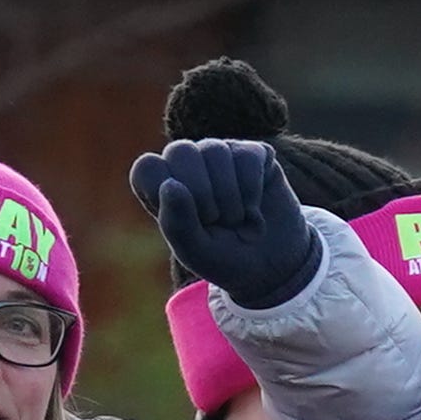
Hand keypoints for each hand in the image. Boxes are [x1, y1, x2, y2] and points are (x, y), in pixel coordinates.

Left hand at [132, 134, 324, 307]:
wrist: (272, 269)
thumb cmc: (224, 259)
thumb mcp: (194, 251)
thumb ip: (176, 223)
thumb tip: (171, 184)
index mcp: (163, 186)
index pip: (148, 166)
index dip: (167, 194)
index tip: (188, 222)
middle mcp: (190, 165)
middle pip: (180, 150)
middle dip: (201, 192)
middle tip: (215, 221)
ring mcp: (223, 157)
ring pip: (215, 150)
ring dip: (229, 195)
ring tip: (237, 219)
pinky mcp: (255, 155)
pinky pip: (248, 156)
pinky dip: (252, 189)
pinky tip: (254, 209)